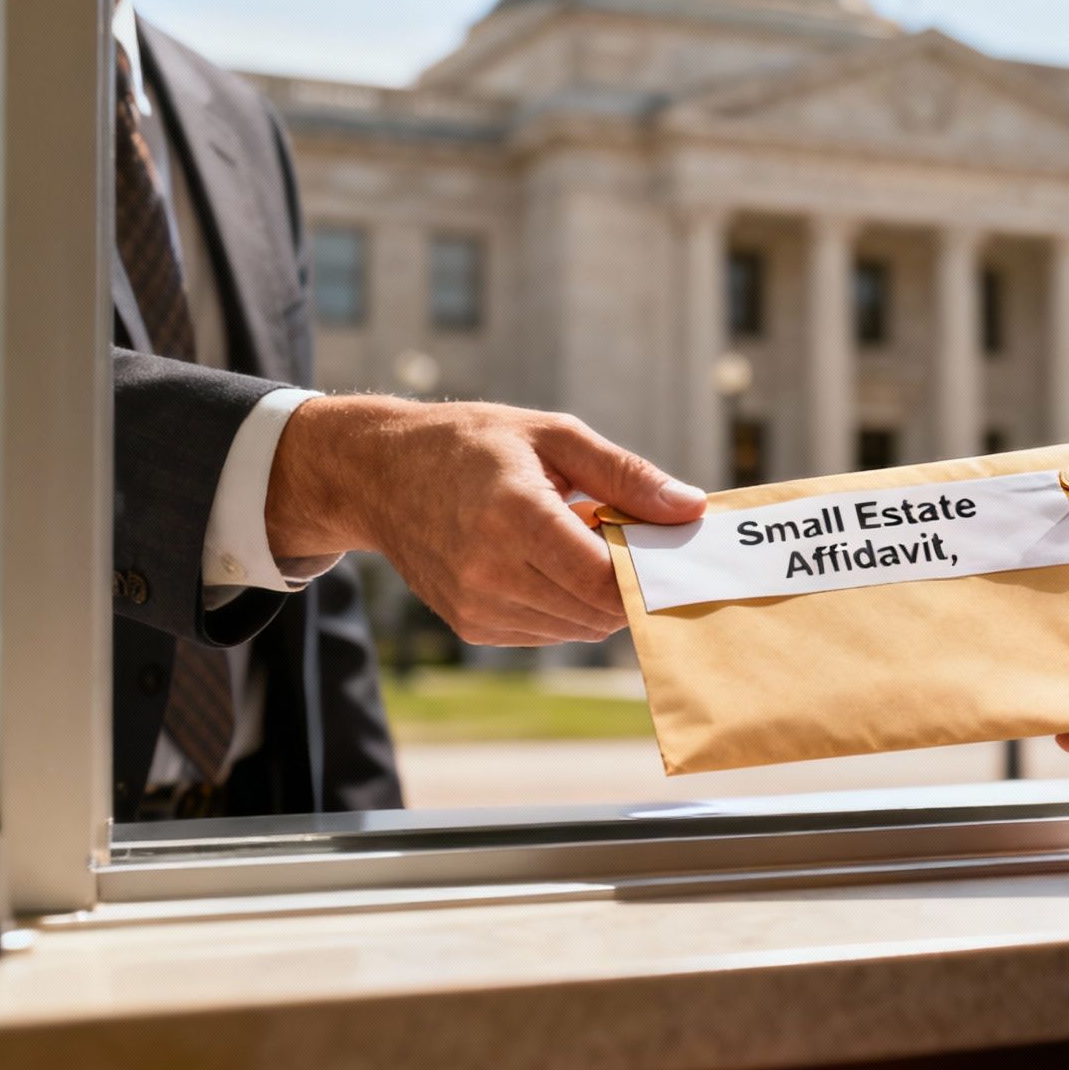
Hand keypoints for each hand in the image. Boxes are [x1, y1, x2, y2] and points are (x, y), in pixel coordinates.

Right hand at [265, 396, 704, 644]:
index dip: (644, 574)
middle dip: (625, 583)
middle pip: (598, 610)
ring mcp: (477, 605)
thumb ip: (627, 475)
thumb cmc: (472, 444)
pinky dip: (565, 606)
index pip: (605, 580)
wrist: (377, 474)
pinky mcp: (470, 625)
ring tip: (573, 542)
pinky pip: (548, 633)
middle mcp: (490, 570)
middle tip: (619, 537)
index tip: (659, 548)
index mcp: (515, 515)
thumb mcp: (553, 436)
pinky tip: (544, 563)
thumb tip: (690, 507)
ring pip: (578, 628)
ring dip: (595, 596)